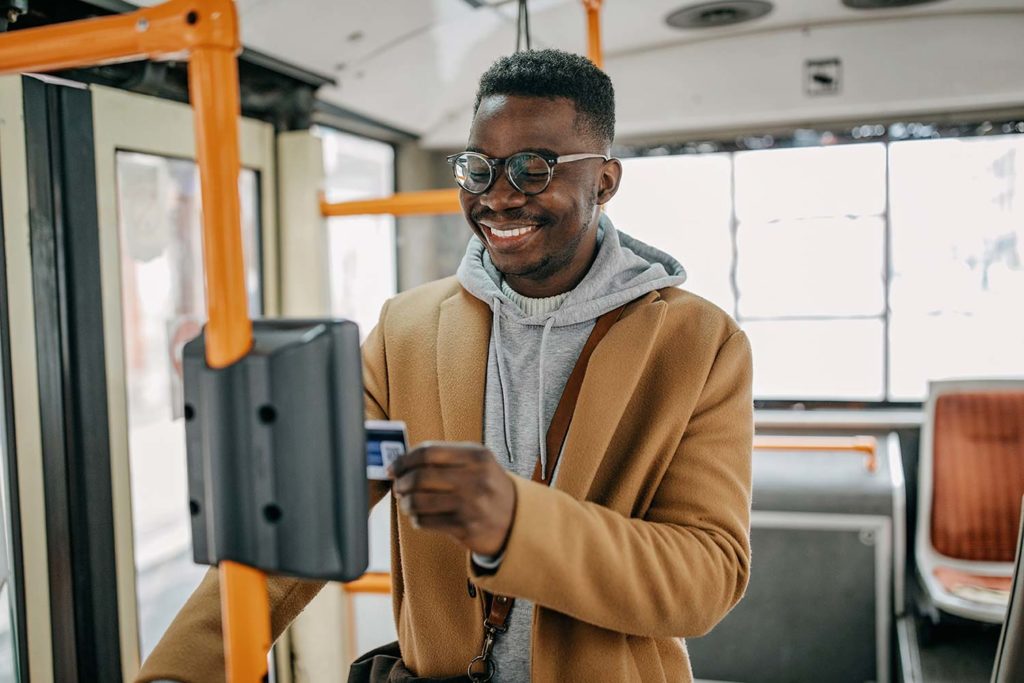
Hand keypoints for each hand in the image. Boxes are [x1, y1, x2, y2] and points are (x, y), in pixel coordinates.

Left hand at [391, 442, 515, 556]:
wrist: (517, 520)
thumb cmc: (489, 488)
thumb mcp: (478, 464)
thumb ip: (446, 458)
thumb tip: (404, 462)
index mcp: (477, 457)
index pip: (428, 452)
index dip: (404, 460)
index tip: (394, 467)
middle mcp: (475, 479)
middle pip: (420, 477)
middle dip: (402, 483)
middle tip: (398, 486)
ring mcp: (471, 505)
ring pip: (419, 501)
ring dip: (405, 503)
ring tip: (406, 502)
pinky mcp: (465, 527)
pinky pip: (426, 521)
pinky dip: (416, 518)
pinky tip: (419, 516)